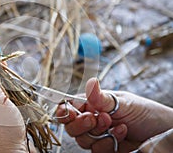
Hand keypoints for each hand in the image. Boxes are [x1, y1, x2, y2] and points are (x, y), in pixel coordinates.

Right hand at [56, 77, 172, 152]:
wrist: (161, 133)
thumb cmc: (144, 112)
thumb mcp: (124, 102)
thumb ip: (103, 98)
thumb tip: (91, 82)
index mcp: (92, 104)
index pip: (70, 107)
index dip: (65, 111)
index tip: (71, 114)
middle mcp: (92, 119)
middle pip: (71, 126)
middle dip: (82, 124)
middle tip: (95, 118)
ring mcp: (98, 135)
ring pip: (82, 140)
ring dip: (98, 134)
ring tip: (115, 124)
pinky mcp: (105, 149)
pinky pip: (96, 151)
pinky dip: (108, 144)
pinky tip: (121, 134)